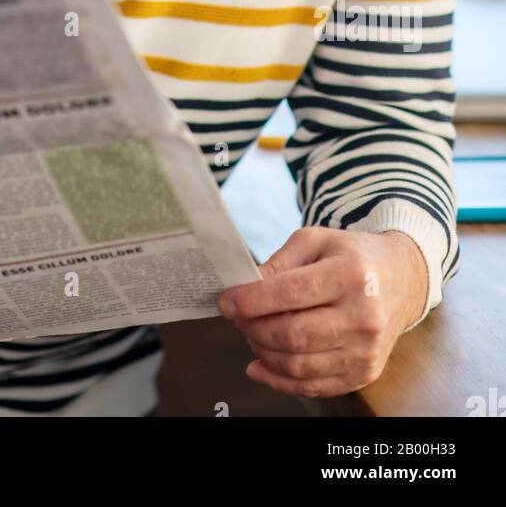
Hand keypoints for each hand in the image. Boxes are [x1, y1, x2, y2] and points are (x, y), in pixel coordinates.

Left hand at [217, 227, 428, 398]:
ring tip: (251, 334)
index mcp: (351, 275)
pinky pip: (313, 387)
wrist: (401, 279)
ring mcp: (366, 351)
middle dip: (253, 328)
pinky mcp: (364, 374)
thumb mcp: (316, 241)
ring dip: (263, 353)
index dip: (251, 301)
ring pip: (299, 365)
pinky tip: (259, 366)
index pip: (291, 293)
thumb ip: (279, 262)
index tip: (226, 302)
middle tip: (237, 317)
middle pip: (293, 334)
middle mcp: (363, 316)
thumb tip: (245, 287)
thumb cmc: (352, 256)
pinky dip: (279, 381)